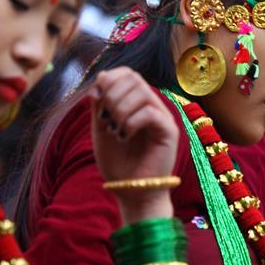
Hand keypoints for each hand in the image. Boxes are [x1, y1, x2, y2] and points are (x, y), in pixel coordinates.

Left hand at [90, 67, 177, 224]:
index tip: (95, 98)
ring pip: (142, 93)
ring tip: (115, 130)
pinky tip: (124, 137)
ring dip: (121, 110)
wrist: (130, 191)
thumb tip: (102, 77)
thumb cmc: (117, 163)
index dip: (109, 78)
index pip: (127, 73)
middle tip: (106, 119)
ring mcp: (162, 117)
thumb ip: (100, 103)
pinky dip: (131, 122)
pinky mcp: (169, 131)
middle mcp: (152, 106)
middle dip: (113, 95)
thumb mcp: (101, 128)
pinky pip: (150, 113)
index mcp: (136, 103)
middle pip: (135, 78)